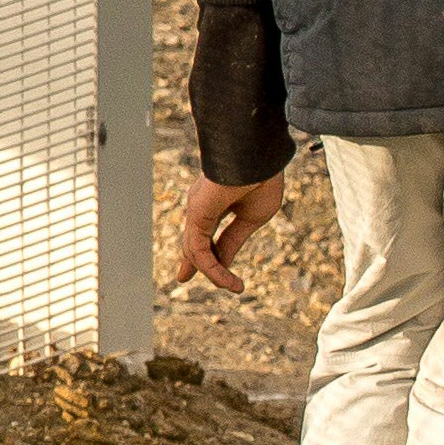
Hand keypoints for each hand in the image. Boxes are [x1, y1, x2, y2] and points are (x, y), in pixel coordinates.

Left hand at [174, 174, 285, 293]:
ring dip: (215, 274)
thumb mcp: (252, 217)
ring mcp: (196, 212)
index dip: (210, 254)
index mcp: (215, 204)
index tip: (217, 272)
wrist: (258, 156)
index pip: (207, 234)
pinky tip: (229, 281)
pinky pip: (201, 251)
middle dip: (191, 261)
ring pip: (196, 251)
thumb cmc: (262, 179)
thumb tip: (224, 261)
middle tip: (181, 277)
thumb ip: (235, 239)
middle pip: (192, 241)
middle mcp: (201, 207)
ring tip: (236, 288)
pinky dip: (213, 269)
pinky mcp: (197, 216)